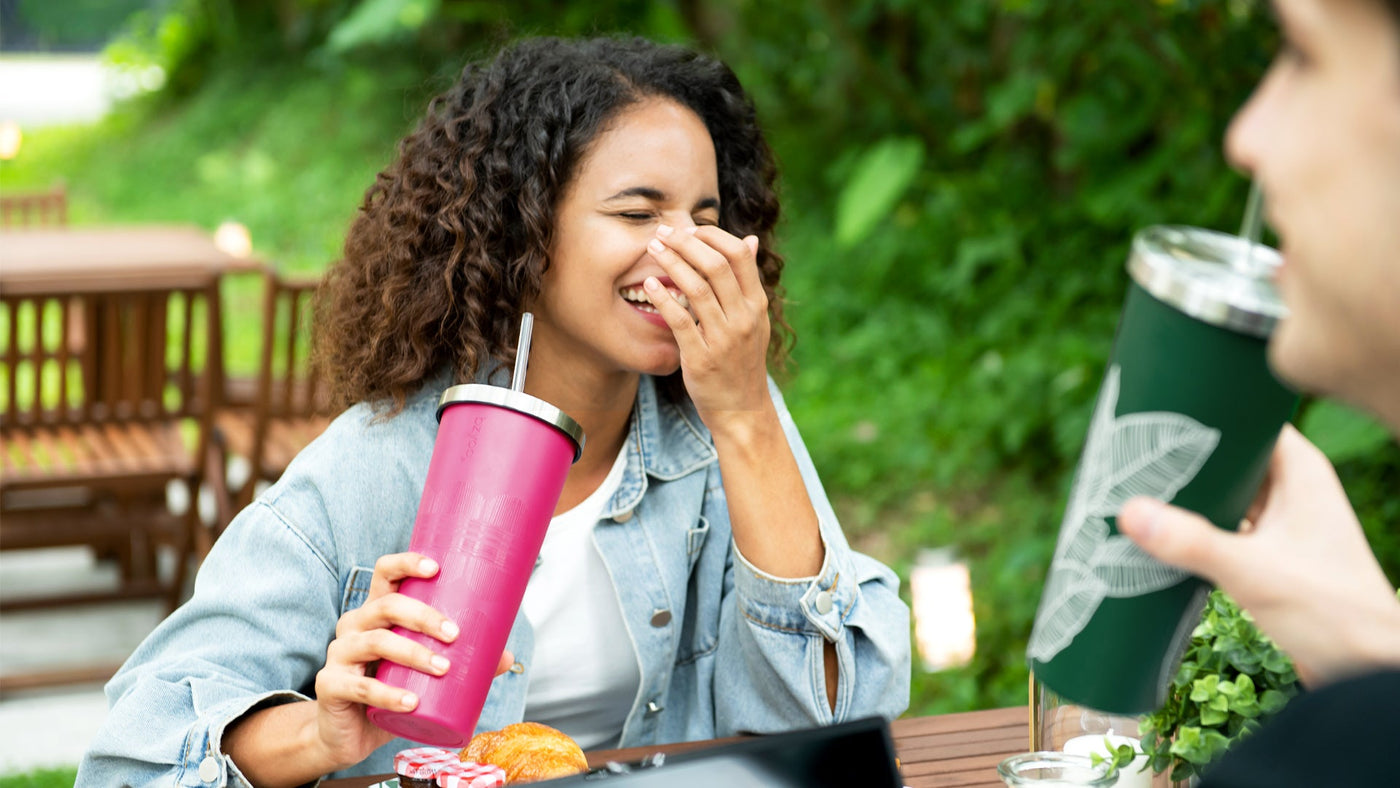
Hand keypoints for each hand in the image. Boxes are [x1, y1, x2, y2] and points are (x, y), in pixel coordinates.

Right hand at [312, 553, 512, 769]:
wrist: (348, 735)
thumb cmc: (389, 691)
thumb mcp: (424, 673)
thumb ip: (463, 662)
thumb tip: (508, 657)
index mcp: (376, 612)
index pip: (385, 573)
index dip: (407, 563)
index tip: (436, 568)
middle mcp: (354, 625)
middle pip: (386, 605)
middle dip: (424, 616)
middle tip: (454, 634)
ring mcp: (339, 654)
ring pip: (376, 641)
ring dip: (414, 653)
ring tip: (443, 669)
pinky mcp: (330, 685)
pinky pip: (361, 686)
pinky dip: (390, 694)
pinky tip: (412, 701)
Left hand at [644, 224, 772, 432]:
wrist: (742, 410)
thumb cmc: (741, 361)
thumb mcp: (754, 319)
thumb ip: (748, 281)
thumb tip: (751, 240)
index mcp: (756, 304)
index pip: (739, 254)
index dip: (712, 235)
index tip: (688, 229)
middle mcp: (743, 318)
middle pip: (716, 265)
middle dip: (686, 243)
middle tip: (662, 233)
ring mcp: (724, 339)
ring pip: (697, 288)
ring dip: (672, 263)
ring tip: (652, 249)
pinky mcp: (701, 358)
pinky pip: (681, 321)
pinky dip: (664, 299)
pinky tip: (649, 286)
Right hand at [1118, 425, 1399, 685]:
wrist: (1367, 669)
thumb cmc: (1332, 612)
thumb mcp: (1253, 572)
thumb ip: (1191, 542)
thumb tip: (1129, 512)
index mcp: (1302, 472)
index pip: (1248, 419)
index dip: (1207, 413)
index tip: (1159, 411)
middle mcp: (1294, 490)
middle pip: (1229, 457)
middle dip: (1185, 459)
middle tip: (1132, 454)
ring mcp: (1283, 523)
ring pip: (1225, 494)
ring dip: (1189, 498)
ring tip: (1136, 492)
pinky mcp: (1270, 555)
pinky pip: (1225, 526)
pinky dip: (1197, 528)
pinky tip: (1161, 535)